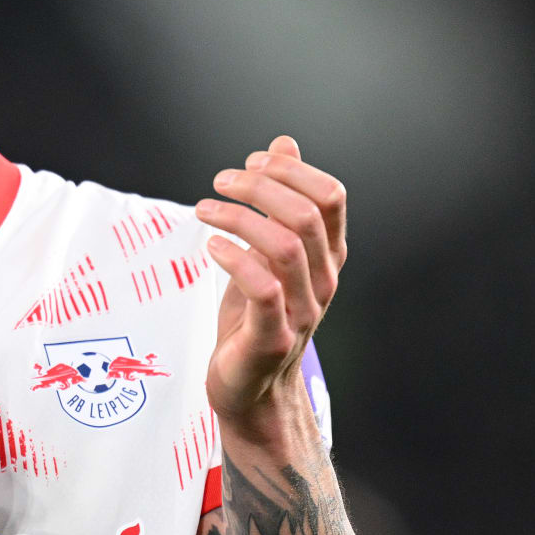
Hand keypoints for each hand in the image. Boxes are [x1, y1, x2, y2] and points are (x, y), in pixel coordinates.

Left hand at [195, 135, 346, 440]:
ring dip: (239, 217)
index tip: (251, 163)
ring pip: (285, 246)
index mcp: (327, 256)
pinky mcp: (273, 338)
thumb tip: (282, 144)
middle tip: (219, 182)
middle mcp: (323, 280)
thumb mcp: (267, 252)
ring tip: (204, 209)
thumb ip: (278, 200)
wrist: (250, 390)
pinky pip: (263, 289)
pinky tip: (210, 246)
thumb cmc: (256, 317)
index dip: (292, 169)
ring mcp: (302, 311)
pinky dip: (235, 258)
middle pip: (305, 214)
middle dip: (259, 187)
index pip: (331, 196)